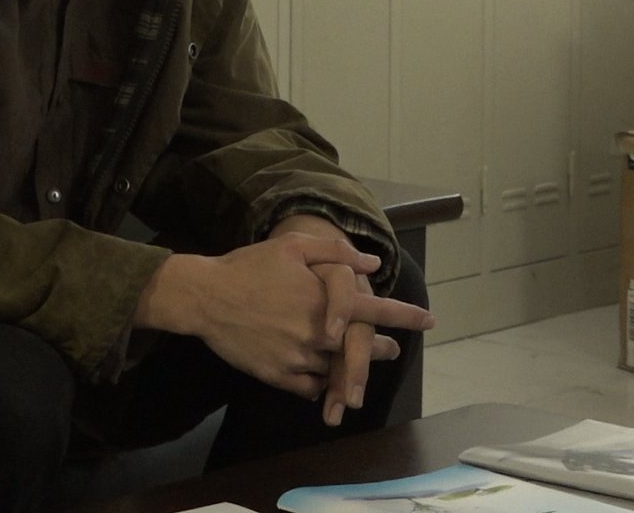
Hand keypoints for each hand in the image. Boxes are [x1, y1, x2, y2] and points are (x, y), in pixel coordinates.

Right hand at [137, 231, 398, 397]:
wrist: (203, 297)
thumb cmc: (247, 267)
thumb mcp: (290, 247)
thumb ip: (334, 253)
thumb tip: (372, 263)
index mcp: (324, 301)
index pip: (376, 311)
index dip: (405, 316)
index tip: (429, 321)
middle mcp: (318, 334)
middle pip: (361, 348)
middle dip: (378, 348)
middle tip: (389, 348)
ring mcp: (299, 358)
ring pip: (336, 370)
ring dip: (349, 368)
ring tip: (352, 363)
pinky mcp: (278, 375)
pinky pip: (310, 386)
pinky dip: (318, 382)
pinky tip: (318, 374)